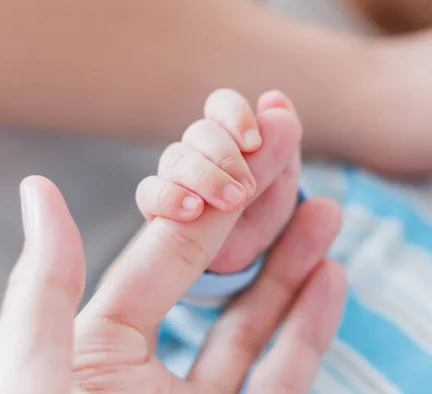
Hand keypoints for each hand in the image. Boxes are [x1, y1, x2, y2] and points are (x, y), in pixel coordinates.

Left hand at [0, 93, 344, 393]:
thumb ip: (46, 283)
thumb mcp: (36, 362)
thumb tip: (39, 190)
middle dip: (258, 220)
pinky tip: (330, 276)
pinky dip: (310, 331)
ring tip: (322, 208)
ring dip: (292, 265)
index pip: (166, 257)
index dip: (210, 201)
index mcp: (100, 348)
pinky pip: (283, 383)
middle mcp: (151, 373)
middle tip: (291, 165)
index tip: (247, 151)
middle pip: (216, 282)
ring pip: (255, 326)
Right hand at [136, 88, 300, 272]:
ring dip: (205, 178)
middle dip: (226, 157)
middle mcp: (197, 150)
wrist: (242, 255)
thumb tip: (275, 100)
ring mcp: (173, 176)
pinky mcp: (156, 205)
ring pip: (175, 158)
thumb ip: (280, 143)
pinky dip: (169, 197)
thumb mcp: (282, 182)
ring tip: (232, 202)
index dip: (235, 115)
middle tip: (248, 189)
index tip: (254, 143)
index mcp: (228, 136)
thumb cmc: (262, 211)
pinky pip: (149, 191)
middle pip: (199, 132)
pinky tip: (193, 211)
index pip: (221, 105)